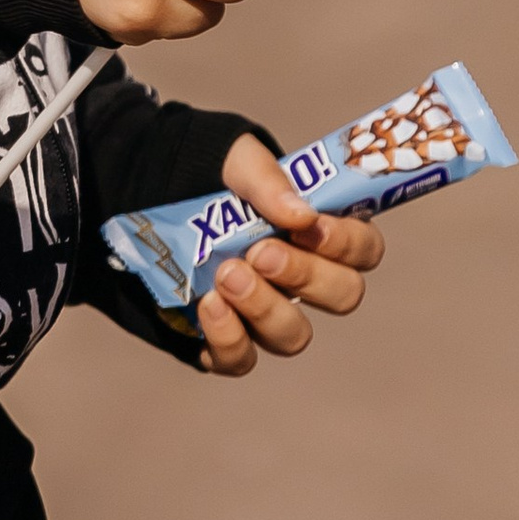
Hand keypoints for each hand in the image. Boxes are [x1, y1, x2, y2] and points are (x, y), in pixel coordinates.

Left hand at [197, 131, 384, 377]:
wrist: (153, 201)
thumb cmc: (213, 178)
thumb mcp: (238, 160)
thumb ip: (269, 179)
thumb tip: (300, 213)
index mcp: (320, 231)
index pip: (364, 250)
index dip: (346, 244)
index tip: (306, 227)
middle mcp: (304, 280)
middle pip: (342, 297)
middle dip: (305, 275)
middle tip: (261, 252)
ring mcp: (268, 315)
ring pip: (294, 335)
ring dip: (264, 306)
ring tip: (226, 274)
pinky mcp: (229, 341)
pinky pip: (243, 359)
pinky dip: (228, 337)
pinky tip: (208, 304)